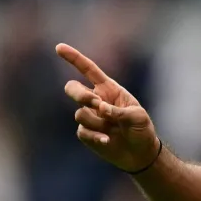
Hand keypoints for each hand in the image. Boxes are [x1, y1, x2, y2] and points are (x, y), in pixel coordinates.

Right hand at [56, 43, 158, 172]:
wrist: (140, 153)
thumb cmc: (142, 129)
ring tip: (113, 129)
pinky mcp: (86, 133)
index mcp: (109, 89)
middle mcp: (96, 100)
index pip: (88, 70)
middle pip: (73, 89)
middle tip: (94, 102)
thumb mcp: (138, 116)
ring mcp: (90, 117)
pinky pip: (82, 131)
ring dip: (96, 121)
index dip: (74, 58)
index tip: (59, 47)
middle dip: (80, 94)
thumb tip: (99, 108)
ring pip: (80, 114)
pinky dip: (96, 136)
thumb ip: (118, 111)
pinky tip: (108, 140)